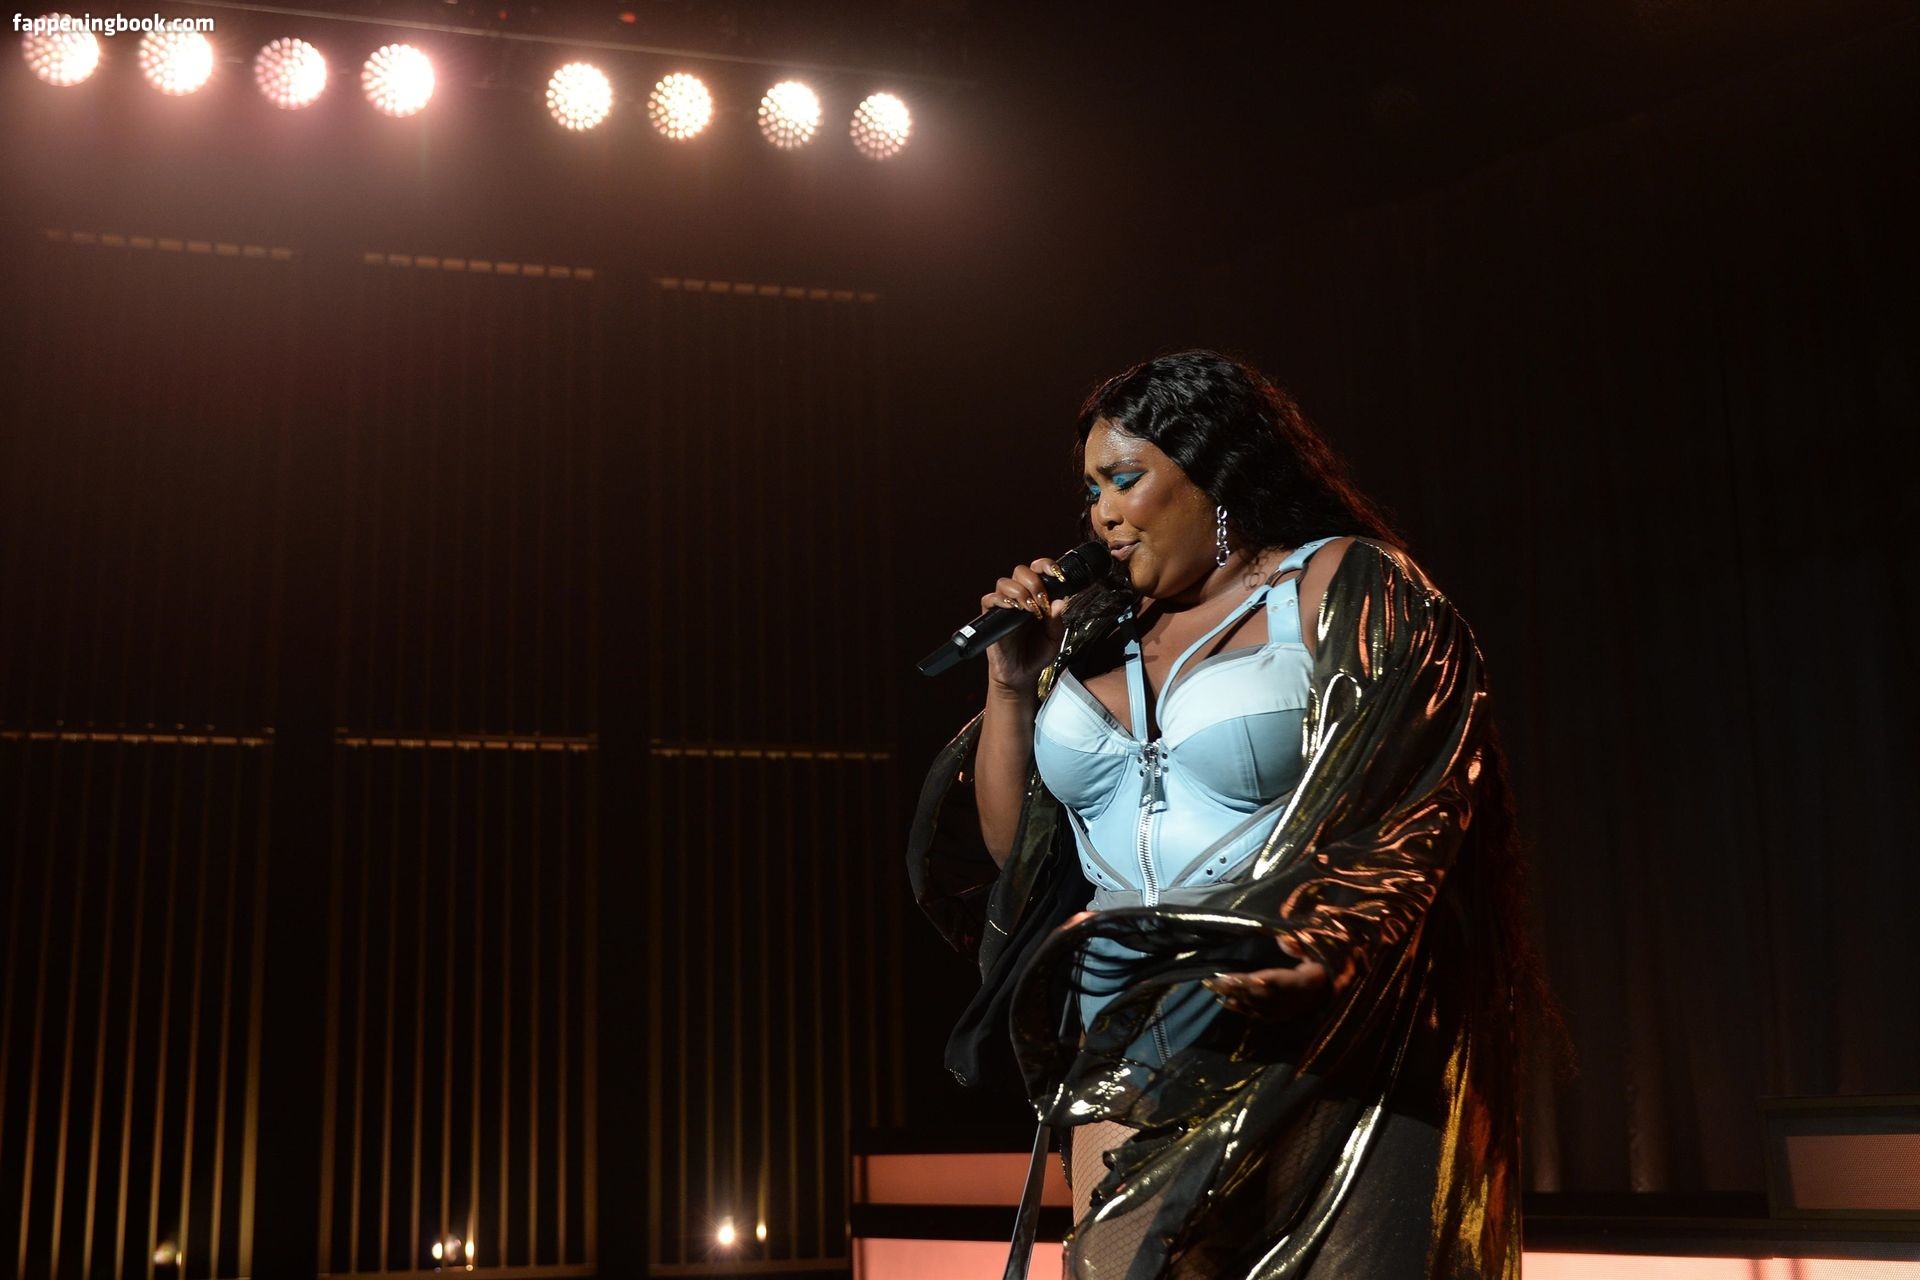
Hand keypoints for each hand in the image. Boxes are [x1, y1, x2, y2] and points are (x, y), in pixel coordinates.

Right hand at [981, 558, 1069, 695]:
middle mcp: (1020, 596)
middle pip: (1021, 571)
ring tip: (1030, 610)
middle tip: (1042, 601)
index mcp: (1037, 596)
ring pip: (1005, 582)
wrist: (1022, 674)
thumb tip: (1061, 602)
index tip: (1057, 574)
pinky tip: (1013, 609)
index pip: (1039, 570)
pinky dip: (1001, 600)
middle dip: (1034, 582)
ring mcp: (1004, 605)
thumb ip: (1057, 620)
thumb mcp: (1054, 637)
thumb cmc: (1037, 653)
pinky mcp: (990, 616)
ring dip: (1019, 592)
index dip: (1046, 566)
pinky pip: (989, 599)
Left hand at [1203, 939, 1329, 1021]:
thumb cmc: (1323, 966)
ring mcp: (1286, 1010)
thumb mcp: (1319, 952)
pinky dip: (1241, 1009)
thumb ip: (1302, 946)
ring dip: (1234, 997)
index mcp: (1306, 982)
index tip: (1238, 978)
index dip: (1258, 981)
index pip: (1278, 982)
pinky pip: (1258, 1014)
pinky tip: (1225, 1002)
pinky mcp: (1280, 1016)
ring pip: (1257, 1005)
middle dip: (1237, 988)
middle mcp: (1293, 1000)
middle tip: (1213, 981)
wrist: (1331, 991)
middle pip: (1261, 994)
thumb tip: (1282, 939)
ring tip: (1212, 987)